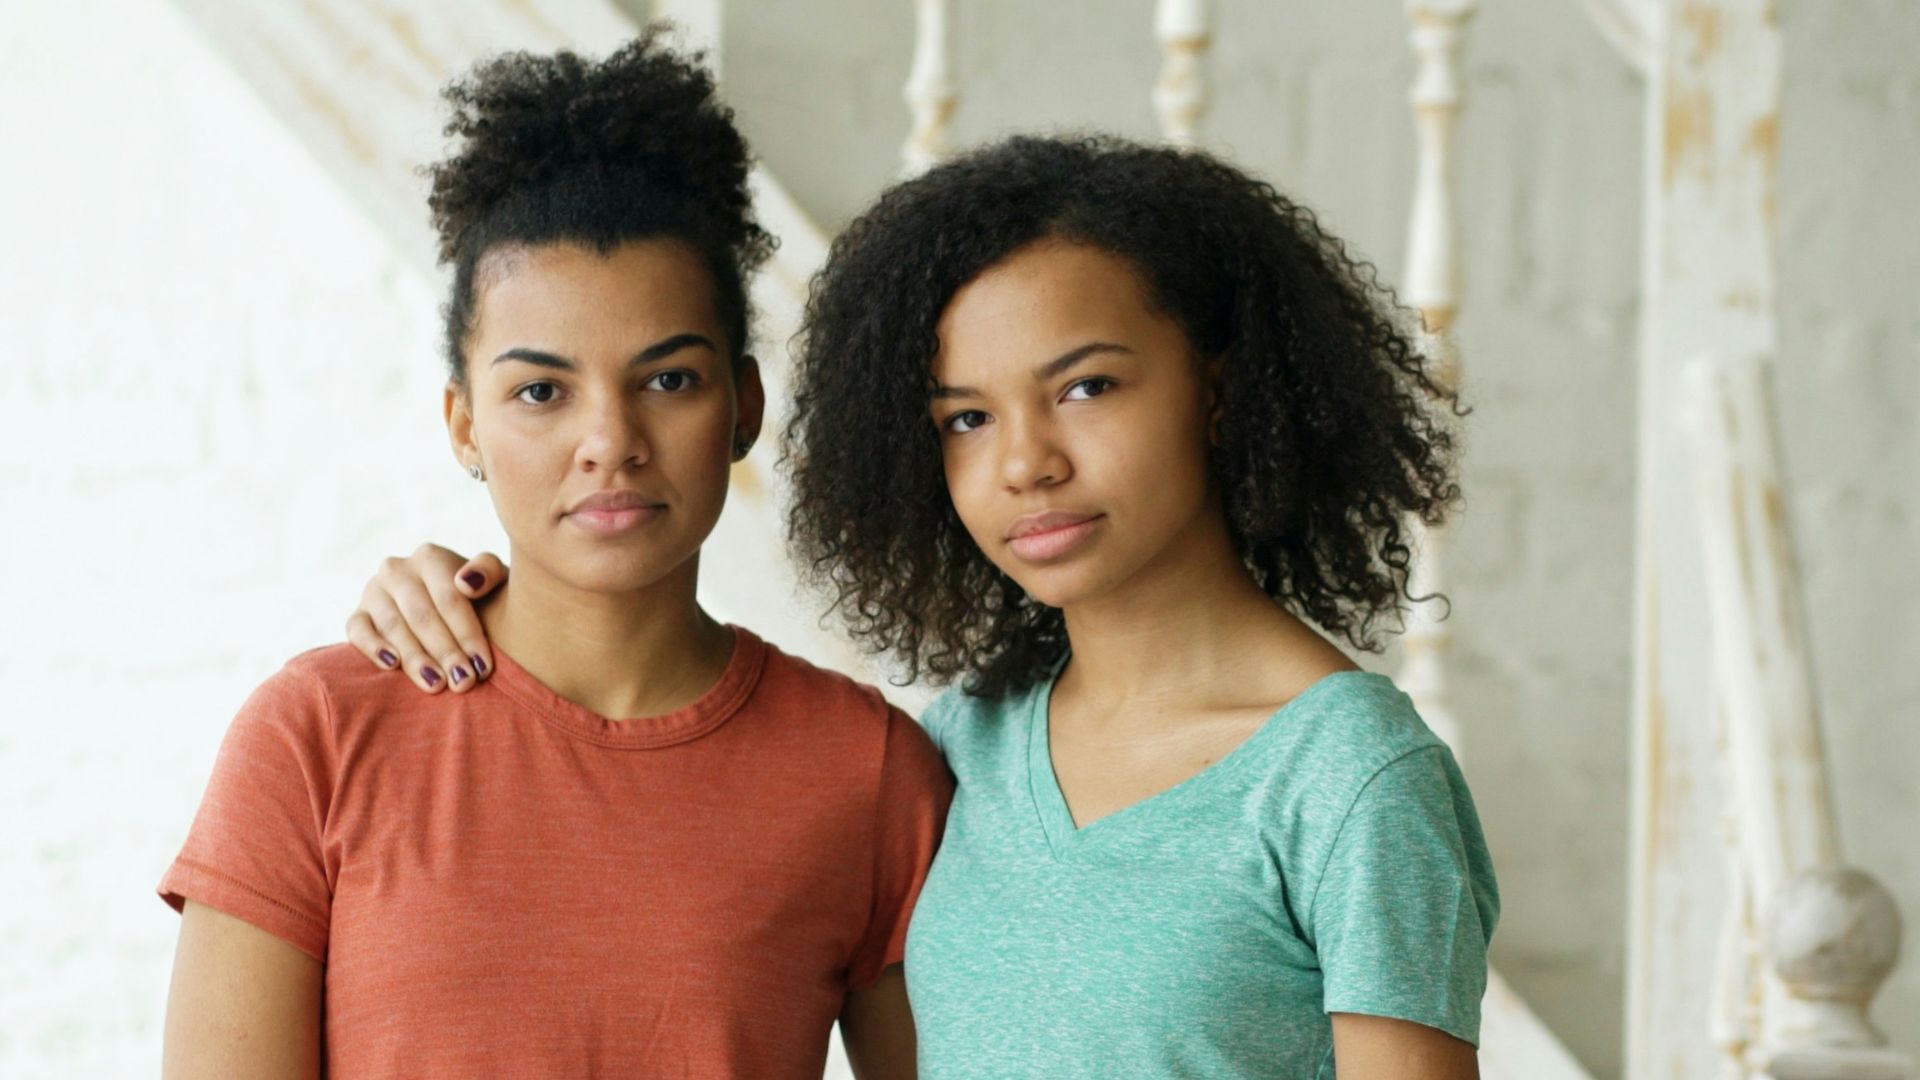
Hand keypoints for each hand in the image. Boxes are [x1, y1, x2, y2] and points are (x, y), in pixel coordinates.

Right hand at [344, 543, 505, 693]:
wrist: (447, 606)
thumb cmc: (480, 596)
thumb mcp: (494, 579)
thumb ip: (488, 571)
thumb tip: (466, 583)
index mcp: (431, 557)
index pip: (450, 599)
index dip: (468, 634)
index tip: (483, 666)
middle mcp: (397, 569)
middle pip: (423, 616)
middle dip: (446, 652)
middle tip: (463, 682)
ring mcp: (373, 590)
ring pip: (393, 626)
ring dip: (415, 658)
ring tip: (436, 684)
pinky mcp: (358, 613)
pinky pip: (357, 630)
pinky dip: (372, 647)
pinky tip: (392, 665)